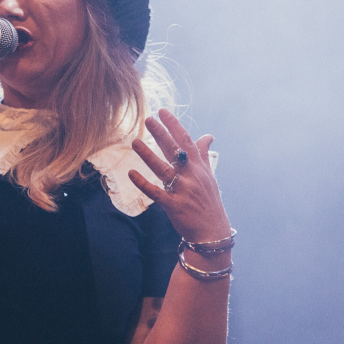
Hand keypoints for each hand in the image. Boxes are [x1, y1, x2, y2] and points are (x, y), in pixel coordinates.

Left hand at [128, 109, 231, 242]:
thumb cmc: (208, 201)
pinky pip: (156, 192)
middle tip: (148, 119)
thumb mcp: (209, 176)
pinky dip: (143, 183)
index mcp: (199, 167)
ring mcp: (182, 190)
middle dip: (162, 134)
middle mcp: (192, 176)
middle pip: (175, 151)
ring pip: (163, 169)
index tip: (163, 111)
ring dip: (148, 155)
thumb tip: (208, 136)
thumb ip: (204, 155)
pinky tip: (131, 173)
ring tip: (135, 142)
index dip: (174, 125)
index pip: (186, 141)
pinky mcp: (173, 205)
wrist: (212, 231)